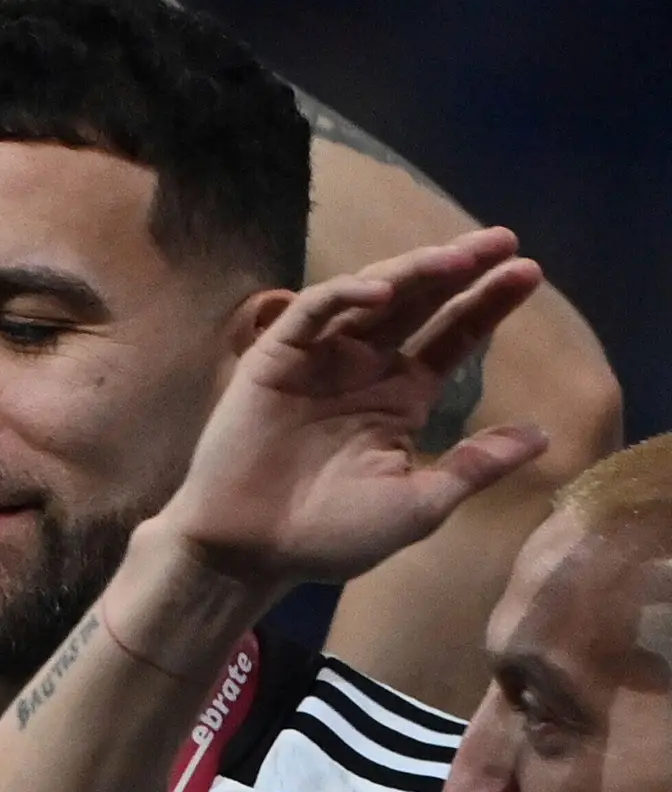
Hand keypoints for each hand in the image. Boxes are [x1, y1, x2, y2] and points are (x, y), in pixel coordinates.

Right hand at [150, 229, 547, 611]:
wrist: (247, 551)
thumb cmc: (328, 536)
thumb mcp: (420, 505)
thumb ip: (476, 465)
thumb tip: (544, 435)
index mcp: (400, 399)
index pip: (452, 338)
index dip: (487, 304)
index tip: (529, 271)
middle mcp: (363, 370)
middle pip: (419, 303)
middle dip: (460, 269)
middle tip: (503, 239)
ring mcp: (318, 361)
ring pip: (370, 297)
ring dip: (412, 272)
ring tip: (457, 257)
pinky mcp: (274, 360)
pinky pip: (312, 314)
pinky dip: (344, 296)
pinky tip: (382, 293)